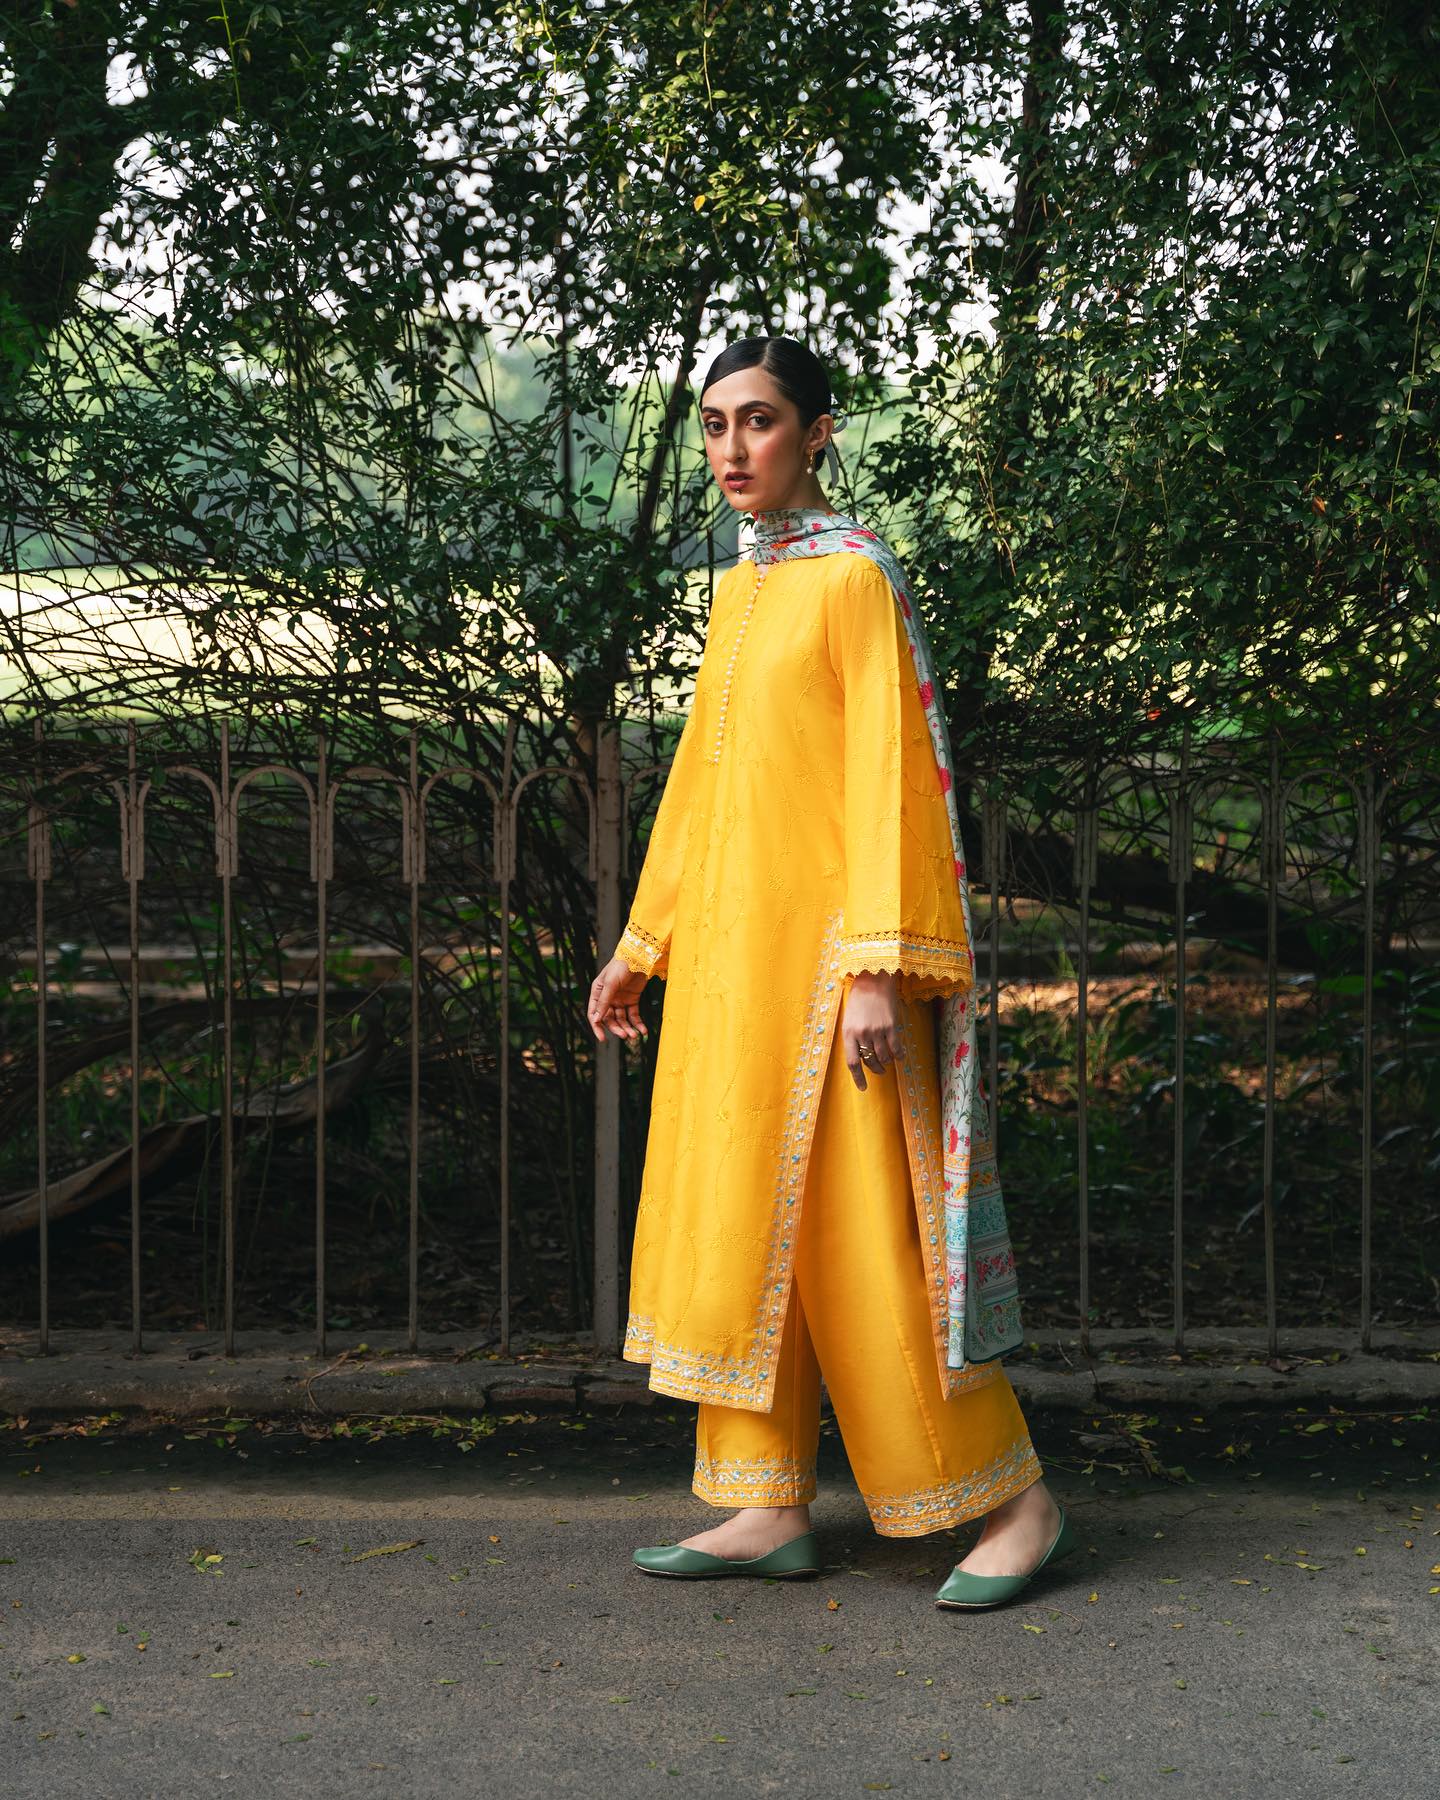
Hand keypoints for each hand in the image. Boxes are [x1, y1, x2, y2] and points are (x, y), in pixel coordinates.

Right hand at [588, 955, 650, 1042]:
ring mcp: (620, 999)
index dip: (597, 1027)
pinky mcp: (632, 999)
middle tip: (625, 1035)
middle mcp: (608, 997)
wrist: (640, 956)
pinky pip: (634, 1015)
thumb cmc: (621, 966)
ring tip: (634, 1035)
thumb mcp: (611, 984)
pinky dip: (637, 1023)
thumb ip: (604, 1002)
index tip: (603, 1039)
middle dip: (617, 1028)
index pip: (594, 1014)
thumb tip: (596, 1020)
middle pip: (609, 1019)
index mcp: (598, 992)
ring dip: (627, 1028)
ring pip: (622, 1019)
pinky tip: (643, 1030)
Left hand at [842, 970, 903, 1089]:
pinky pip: (896, 1048)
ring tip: (887, 1061)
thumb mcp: (849, 1019)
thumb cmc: (859, 1000)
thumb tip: (860, 1058)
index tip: (863, 1088)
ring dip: (886, 1063)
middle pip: (870, 1062)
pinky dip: (899, 1055)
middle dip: (875, 1069)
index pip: (852, 1063)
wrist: (873, 981)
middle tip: (879, 1070)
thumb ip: (853, 1038)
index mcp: (848, 1033)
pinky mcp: (890, 1026)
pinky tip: (899, 1056)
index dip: (858, 1078)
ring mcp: (877, 1030)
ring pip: (884, 1057)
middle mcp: (862, 1034)